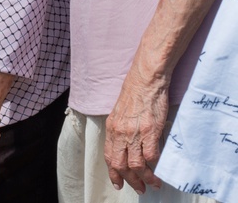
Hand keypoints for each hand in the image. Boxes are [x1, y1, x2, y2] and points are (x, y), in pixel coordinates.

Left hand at [105, 67, 167, 194]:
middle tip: (139, 189)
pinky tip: (159, 170)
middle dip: (129, 181)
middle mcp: (119, 133)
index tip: (119, 184)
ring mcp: (134, 133)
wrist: (145, 81)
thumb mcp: (122, 114)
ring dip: (145, 178)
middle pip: (120, 164)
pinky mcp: (150, 131)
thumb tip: (128, 147)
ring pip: (136, 165)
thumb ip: (122, 131)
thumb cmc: (135, 95)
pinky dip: (155, 166)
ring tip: (153, 184)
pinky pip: (151, 155)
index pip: (109, 156)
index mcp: (112, 128)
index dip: (113, 173)